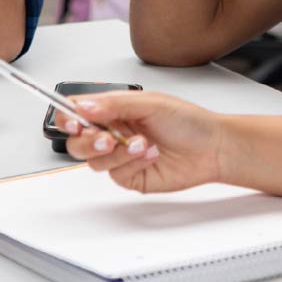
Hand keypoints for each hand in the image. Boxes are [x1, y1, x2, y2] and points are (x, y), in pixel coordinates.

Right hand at [56, 89, 226, 193]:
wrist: (213, 148)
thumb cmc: (189, 122)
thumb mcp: (150, 103)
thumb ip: (113, 104)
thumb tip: (82, 106)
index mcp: (114, 111)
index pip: (77, 113)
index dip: (68, 118)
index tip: (72, 121)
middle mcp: (114, 133)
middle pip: (78, 142)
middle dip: (88, 141)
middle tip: (105, 138)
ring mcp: (121, 157)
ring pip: (94, 161)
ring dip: (118, 152)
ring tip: (142, 144)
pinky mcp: (131, 177)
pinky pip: (116, 174)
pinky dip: (133, 163)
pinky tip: (152, 154)